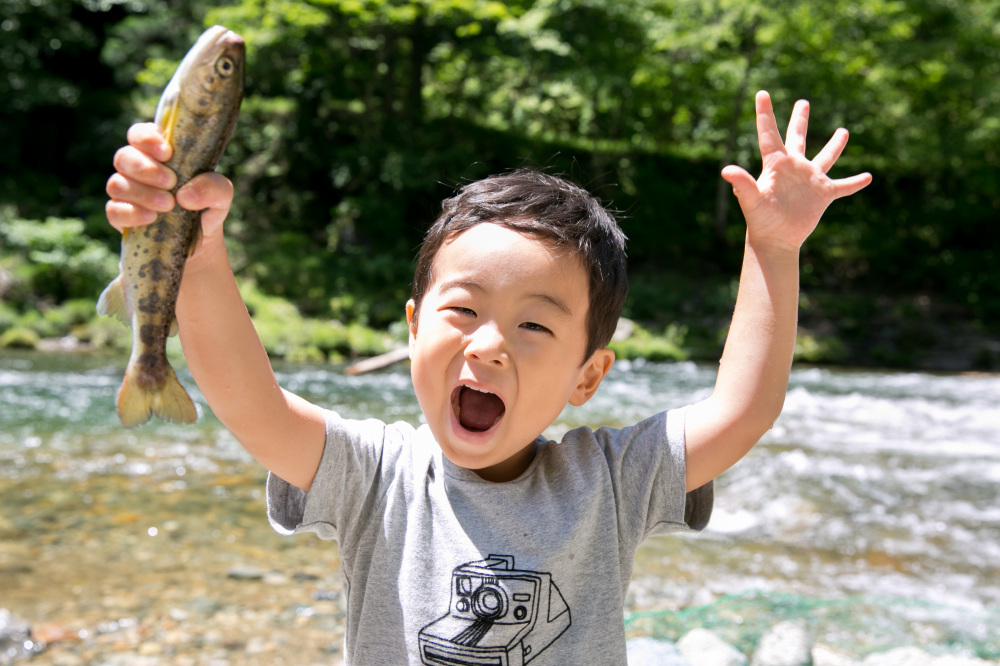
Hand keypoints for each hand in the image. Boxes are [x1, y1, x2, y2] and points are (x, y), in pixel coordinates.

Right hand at [105, 122, 232, 249]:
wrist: (200, 243)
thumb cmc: (207, 208)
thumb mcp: (221, 195)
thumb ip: (213, 187)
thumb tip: (185, 196)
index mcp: (158, 154)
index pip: (139, 134)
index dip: (146, 138)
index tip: (166, 153)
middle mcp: (137, 169)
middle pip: (123, 157)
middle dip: (146, 169)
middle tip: (171, 182)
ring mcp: (126, 193)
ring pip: (117, 184)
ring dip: (143, 193)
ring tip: (169, 205)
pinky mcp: (121, 216)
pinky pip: (114, 210)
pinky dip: (132, 213)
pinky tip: (152, 218)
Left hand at [721, 91, 871, 252]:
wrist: (775, 240)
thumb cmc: (760, 220)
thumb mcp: (751, 200)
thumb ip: (742, 184)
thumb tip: (725, 170)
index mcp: (776, 164)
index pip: (769, 133)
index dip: (765, 113)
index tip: (761, 93)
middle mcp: (793, 167)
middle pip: (797, 138)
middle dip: (799, 120)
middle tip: (802, 102)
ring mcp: (809, 179)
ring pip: (825, 157)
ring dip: (835, 145)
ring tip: (844, 131)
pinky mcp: (822, 194)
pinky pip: (843, 186)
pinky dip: (855, 183)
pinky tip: (867, 177)